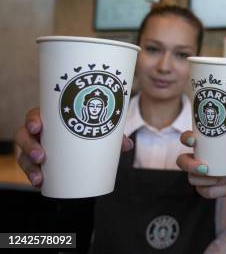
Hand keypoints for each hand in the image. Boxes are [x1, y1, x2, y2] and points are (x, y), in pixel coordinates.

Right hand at [14, 108, 133, 186]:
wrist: (88, 141)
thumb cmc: (90, 130)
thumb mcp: (100, 130)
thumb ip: (113, 136)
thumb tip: (127, 146)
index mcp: (51, 118)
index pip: (34, 116)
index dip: (32, 120)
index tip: (38, 127)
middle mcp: (39, 132)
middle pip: (24, 136)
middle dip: (29, 146)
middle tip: (40, 155)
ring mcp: (36, 147)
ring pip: (24, 155)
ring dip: (29, 166)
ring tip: (39, 176)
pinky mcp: (38, 162)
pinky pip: (30, 169)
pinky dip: (33, 176)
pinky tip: (39, 184)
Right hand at [176, 128, 225, 198]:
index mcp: (204, 143)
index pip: (187, 138)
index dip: (186, 139)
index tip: (194, 140)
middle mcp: (198, 157)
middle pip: (182, 161)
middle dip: (190, 165)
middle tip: (205, 168)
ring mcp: (201, 173)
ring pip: (192, 178)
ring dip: (203, 180)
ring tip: (218, 179)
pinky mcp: (208, 186)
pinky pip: (205, 191)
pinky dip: (214, 191)